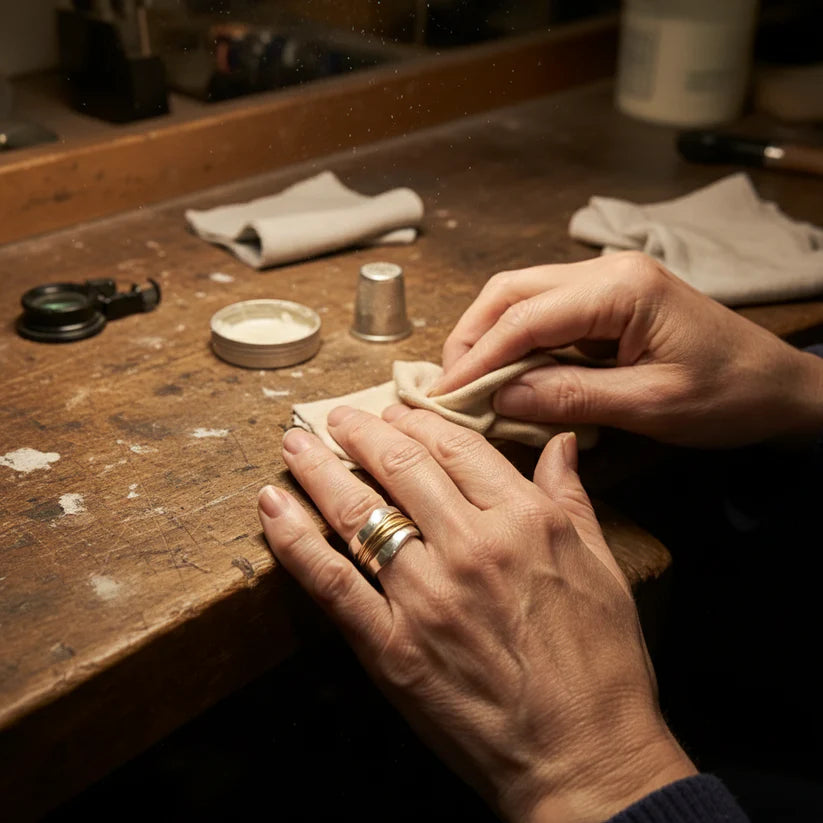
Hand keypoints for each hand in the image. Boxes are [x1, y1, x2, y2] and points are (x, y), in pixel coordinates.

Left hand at [258, 407, 695, 821]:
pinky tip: (273, 505)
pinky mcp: (391, 647)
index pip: (458, 449)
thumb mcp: (603, 568)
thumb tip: (562, 442)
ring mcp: (425, 597)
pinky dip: (294, 539)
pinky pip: (330, 581)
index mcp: (525, 522)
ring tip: (295, 443)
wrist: (584, 758)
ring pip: (358, 512)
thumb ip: (572, 497)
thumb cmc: (602, 665)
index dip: (419, 421)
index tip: (397, 410)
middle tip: (339, 417)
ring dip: (318, 469)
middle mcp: (471, 548)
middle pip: (400, 468)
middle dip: (362, 432)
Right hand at [434, 252, 822, 446]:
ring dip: (489, 339)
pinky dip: (517, 346)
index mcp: (621, 288)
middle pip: (512, 291)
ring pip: (522, 299)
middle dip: (472, 338)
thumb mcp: (650, 404)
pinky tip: (506, 376)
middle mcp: (606, 271)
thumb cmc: (729, 394)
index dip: (479, 356)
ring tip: (470, 385)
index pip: (526, 316)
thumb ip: (572, 396)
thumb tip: (501, 398)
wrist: (778, 387)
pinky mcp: (605, 303)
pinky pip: (545, 317)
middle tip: (450, 387)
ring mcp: (605, 283)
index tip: (447, 394)